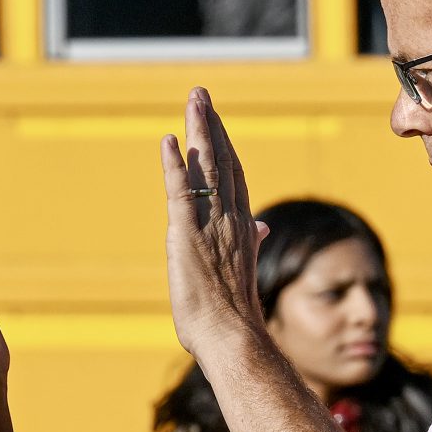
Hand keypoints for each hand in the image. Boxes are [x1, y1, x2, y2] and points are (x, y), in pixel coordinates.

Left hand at [161, 88, 266, 359]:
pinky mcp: (186, 235)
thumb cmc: (235, 315)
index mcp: (242, 228)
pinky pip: (180, 192)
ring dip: (198, 131)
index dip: (225, 145)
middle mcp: (230, 219)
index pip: (234, 176)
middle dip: (211, 124)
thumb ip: (252, 242)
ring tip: (192, 100)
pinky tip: (168, 142)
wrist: (233, 337)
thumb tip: (263, 227)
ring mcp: (210, 225)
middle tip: (200, 94)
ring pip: (206, 167)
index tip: (216, 120)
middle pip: (222, 161)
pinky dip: (174, 166)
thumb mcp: (244, 270)